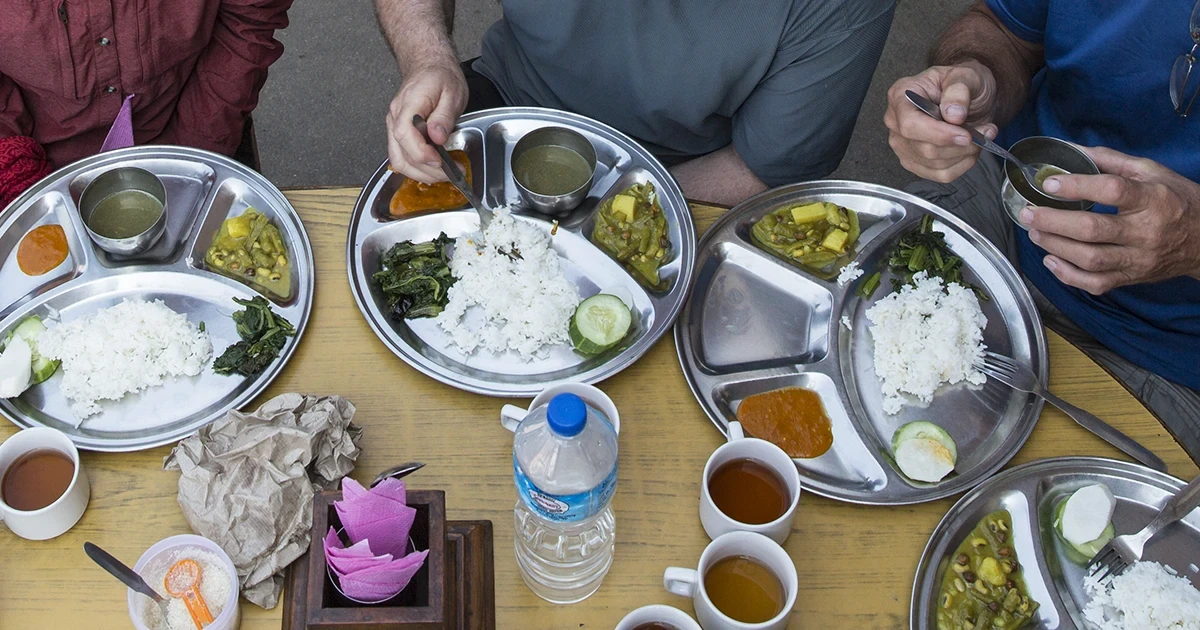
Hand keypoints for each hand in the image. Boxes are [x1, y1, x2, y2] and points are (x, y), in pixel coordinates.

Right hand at [384, 61, 467, 183]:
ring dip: (420, 173)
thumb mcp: (452, 93)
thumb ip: (444, 117)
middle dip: (426, 170)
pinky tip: (432, 169)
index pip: (405, 134)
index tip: (439, 161)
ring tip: (444, 175)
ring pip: (399, 160)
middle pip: (401, 154)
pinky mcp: (398, 132)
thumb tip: (437, 137)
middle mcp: (396, 116)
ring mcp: (394, 125)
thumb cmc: (440, 77)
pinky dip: (416, 168)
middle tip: (450, 173)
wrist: (428, 66)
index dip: (421, 153)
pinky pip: (401, 156)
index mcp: (409, 104)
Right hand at [884, 61, 1000, 182]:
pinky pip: (940, 175)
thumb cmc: (963, 83)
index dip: (938, 134)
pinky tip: (970, 149)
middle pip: (924, 148)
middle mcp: (896, 123)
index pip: (910, 125)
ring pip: (934, 164)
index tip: (965, 134)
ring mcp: (904, 145)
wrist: (970, 96)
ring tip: (981, 136)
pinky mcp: (915, 162)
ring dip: (965, 154)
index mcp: (901, 96)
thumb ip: (959, 91)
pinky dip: (962, 164)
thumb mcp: (967, 75)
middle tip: (984, 132)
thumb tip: (953, 114)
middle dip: (960, 145)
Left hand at [1021, 146, 1199, 293]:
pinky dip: (1068, 276)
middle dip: (1053, 221)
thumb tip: (1068, 149)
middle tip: (1028, 213)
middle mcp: (1146, 231)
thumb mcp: (1152, 172)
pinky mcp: (1131, 278)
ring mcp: (1138, 259)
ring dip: (1055, 246)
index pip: (1113, 191)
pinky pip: (1096, 284)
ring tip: (1035, 232)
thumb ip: (1109, 160)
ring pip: (1090, 259)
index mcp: (1153, 198)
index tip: (1049, 183)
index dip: (1078, 187)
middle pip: (1093, 230)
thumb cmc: (1175, 200)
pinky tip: (1051, 260)